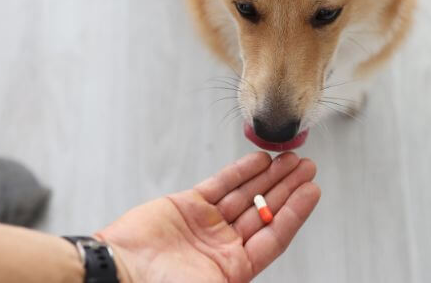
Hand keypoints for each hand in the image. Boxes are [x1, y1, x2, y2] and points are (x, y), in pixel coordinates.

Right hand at [96, 152, 320, 282]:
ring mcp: (206, 224)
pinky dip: (241, 171)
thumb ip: (235, 278)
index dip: (295, 213)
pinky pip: (221, 184)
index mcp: (233, 269)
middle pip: (264, 211)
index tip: (313, 191)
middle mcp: (223, 245)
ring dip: (269, 176)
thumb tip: (250, 281)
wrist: (118, 270)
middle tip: (308, 168)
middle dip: (287, 189)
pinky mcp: (187, 206)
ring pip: (246, 194)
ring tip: (290, 159)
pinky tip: (260, 160)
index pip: (274, 236)